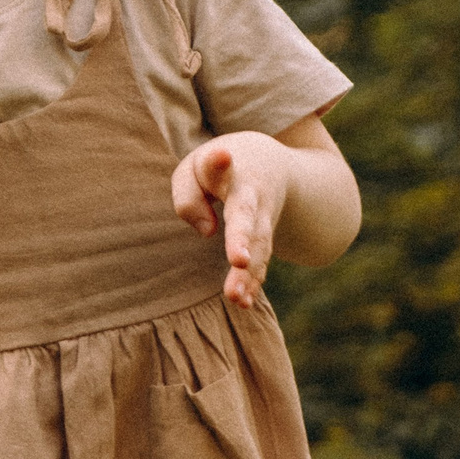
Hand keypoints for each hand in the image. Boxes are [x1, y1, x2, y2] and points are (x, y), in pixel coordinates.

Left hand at [172, 131, 293, 307]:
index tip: (224, 156)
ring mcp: (265, 219)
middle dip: (243, 238)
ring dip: (248, 273)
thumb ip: (189, 197)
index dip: (221, 161)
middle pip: (248, 218)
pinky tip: (243, 302)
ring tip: (235, 298)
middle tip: (238, 260)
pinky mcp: (265, 239)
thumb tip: (206, 232)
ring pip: (259, 247)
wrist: (270, 163)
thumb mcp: (195, 167)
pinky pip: (261, 261)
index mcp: (231, 169)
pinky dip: (253, 282)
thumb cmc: (218, 166)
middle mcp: (254, 196)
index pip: (222, 167)